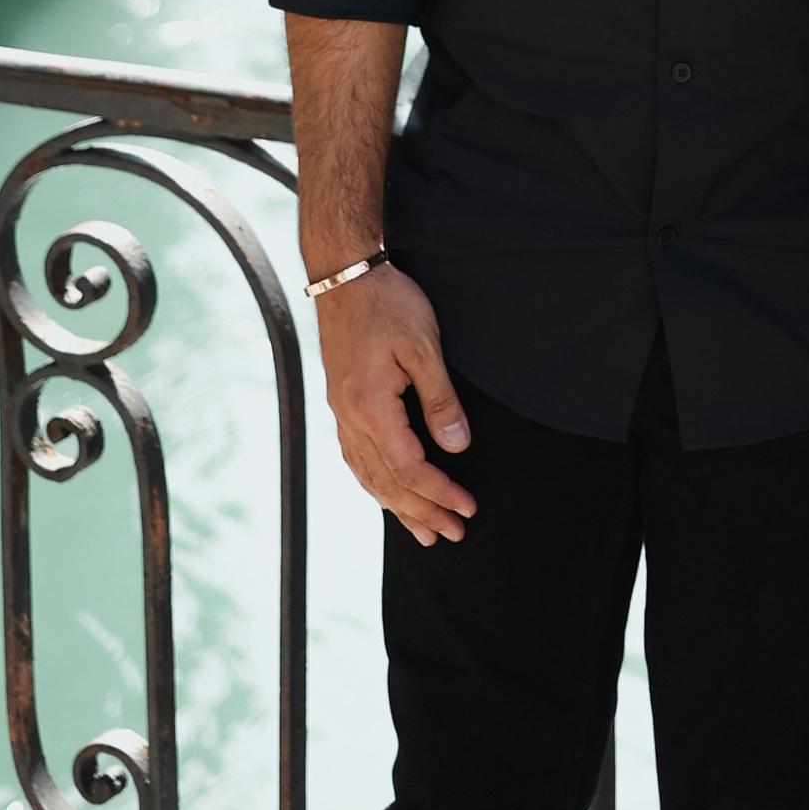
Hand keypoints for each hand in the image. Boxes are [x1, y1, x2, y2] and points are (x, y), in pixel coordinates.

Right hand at [313, 265, 475, 544]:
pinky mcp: (341, 404)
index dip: (440, 493)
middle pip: (387, 482)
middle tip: (453, 534)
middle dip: (422, 512)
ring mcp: (341, 413)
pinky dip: (376, 484)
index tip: (467, 509)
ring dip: (397, 507)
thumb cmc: (388, 303)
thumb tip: (457, 448)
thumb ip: (440, 401)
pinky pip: (357, 459)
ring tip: (423, 532)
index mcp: (370, 408)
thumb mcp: (424, 347)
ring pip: (368, 476)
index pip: (409, 468)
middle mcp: (350, 418)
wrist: (345, 275)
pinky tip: (388, 494)